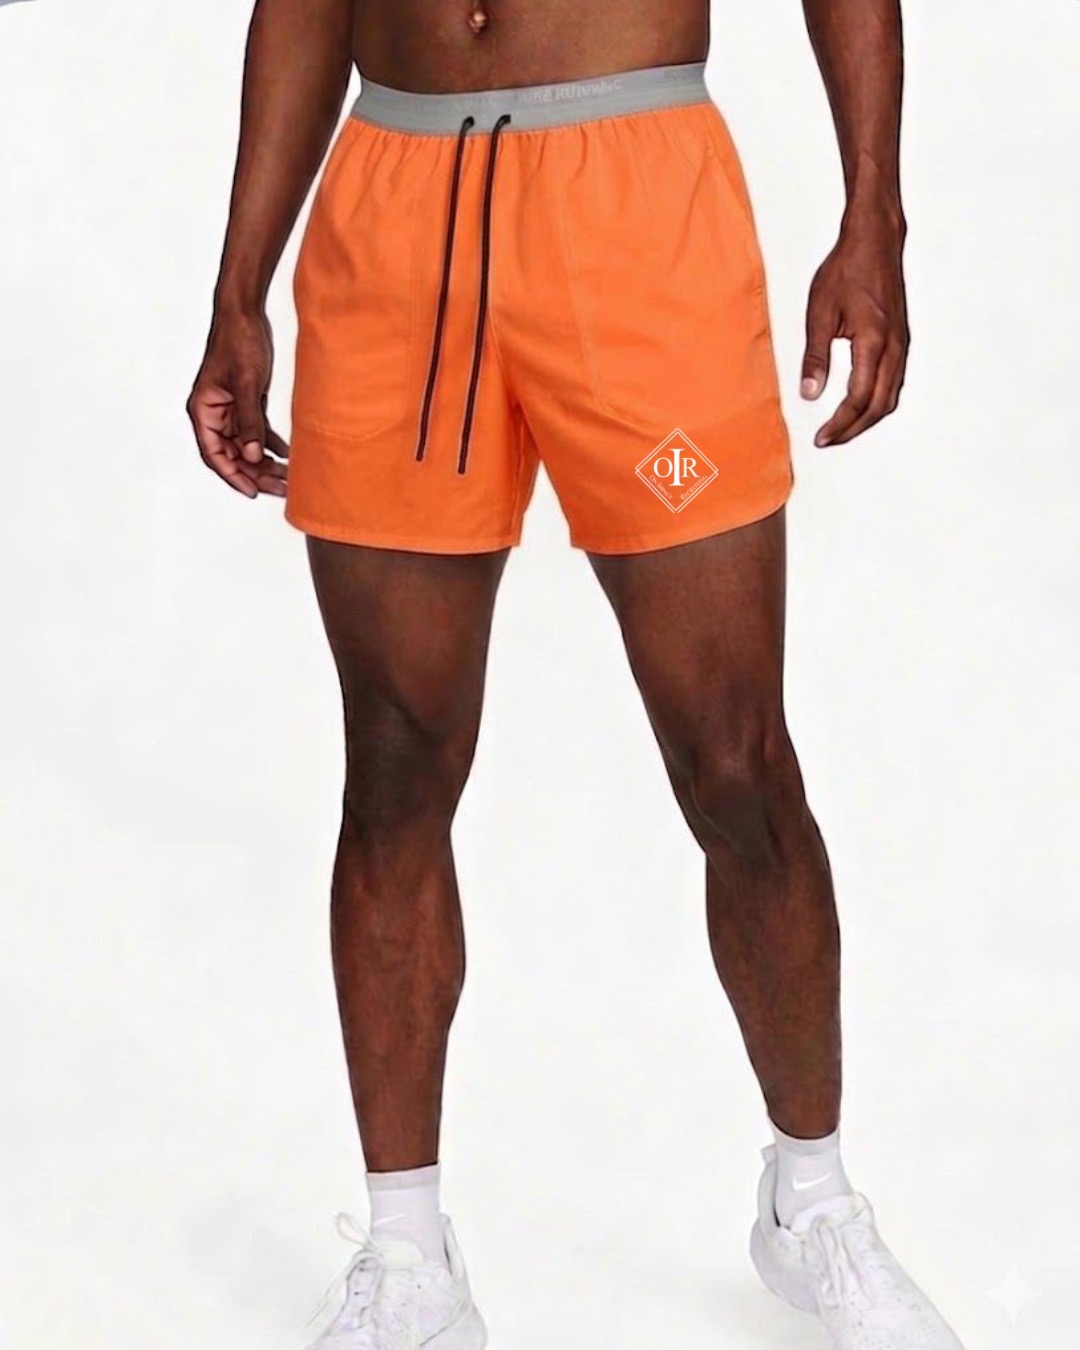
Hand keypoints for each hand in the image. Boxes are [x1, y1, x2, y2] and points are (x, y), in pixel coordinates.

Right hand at [187, 310, 288, 498]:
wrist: (246, 314)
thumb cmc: (238, 341)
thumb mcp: (246, 383)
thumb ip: (250, 420)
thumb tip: (254, 455)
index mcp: (203, 411)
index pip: (215, 454)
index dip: (233, 476)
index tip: (252, 491)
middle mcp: (214, 414)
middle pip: (233, 455)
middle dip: (256, 473)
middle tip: (280, 488)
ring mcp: (231, 410)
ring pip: (247, 446)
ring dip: (266, 462)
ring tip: (288, 478)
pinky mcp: (247, 402)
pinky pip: (258, 431)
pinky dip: (272, 444)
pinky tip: (289, 455)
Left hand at [801, 216, 908, 446]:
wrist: (875, 241)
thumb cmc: (847, 269)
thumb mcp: (820, 312)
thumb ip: (816, 356)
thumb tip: (810, 393)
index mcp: (874, 342)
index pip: (858, 398)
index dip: (839, 423)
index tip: (821, 437)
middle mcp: (894, 347)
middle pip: (878, 406)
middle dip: (853, 428)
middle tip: (828, 439)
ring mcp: (901, 344)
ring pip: (890, 396)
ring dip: (866, 418)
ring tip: (841, 429)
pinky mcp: (900, 340)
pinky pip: (893, 382)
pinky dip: (877, 402)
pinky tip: (859, 405)